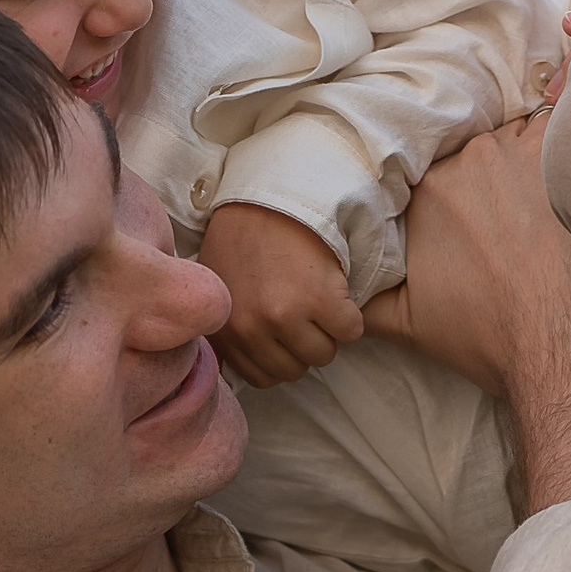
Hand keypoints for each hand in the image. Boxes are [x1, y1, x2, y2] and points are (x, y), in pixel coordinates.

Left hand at [203, 204, 365, 386]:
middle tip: (303, 311)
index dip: (279, 355)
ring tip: (318, 299)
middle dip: (304, 345)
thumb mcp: (219, 291)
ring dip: (328, 332)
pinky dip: (351, 316)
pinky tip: (336, 290)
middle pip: (295, 370)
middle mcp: (252, 328)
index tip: (283, 331)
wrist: (271, 194)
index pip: (264, 378)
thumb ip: (227, 331)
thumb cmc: (244, 237)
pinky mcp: (320, 299)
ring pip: (323, 355)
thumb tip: (238, 369)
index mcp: (226, 331)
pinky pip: (350, 331)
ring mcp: (286, 315)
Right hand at [369, 115, 570, 513]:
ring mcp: (520, 151)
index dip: (457, 196)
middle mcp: (467, 161)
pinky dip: (570, 136)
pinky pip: (567, 121)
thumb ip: (365, 299)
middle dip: (493, 177)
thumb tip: (342, 292)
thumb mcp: (408, 327)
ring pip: (521, 135)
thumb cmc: (490, 340)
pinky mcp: (569, 155)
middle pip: (479, 152)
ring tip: (547, 197)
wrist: (563, 350)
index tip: (477, 219)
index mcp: (424, 193)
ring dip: (531, 157)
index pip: (436, 173)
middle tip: (515, 215)